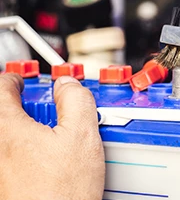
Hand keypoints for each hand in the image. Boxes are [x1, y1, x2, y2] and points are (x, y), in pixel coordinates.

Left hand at [0, 74, 103, 198]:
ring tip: (56, 140)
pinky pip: (12, 155)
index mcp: (7, 127)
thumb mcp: (82, 136)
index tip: (25, 81)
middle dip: (25, 107)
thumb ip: (77, 100)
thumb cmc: (61, 192)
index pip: (2, 87)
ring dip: (28, 129)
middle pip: (4, 112)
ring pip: (10, 135)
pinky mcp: (5, 181)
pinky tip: (52, 162)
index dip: (16, 79)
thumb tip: (69, 86)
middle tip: (49, 112)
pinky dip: (28, 150)